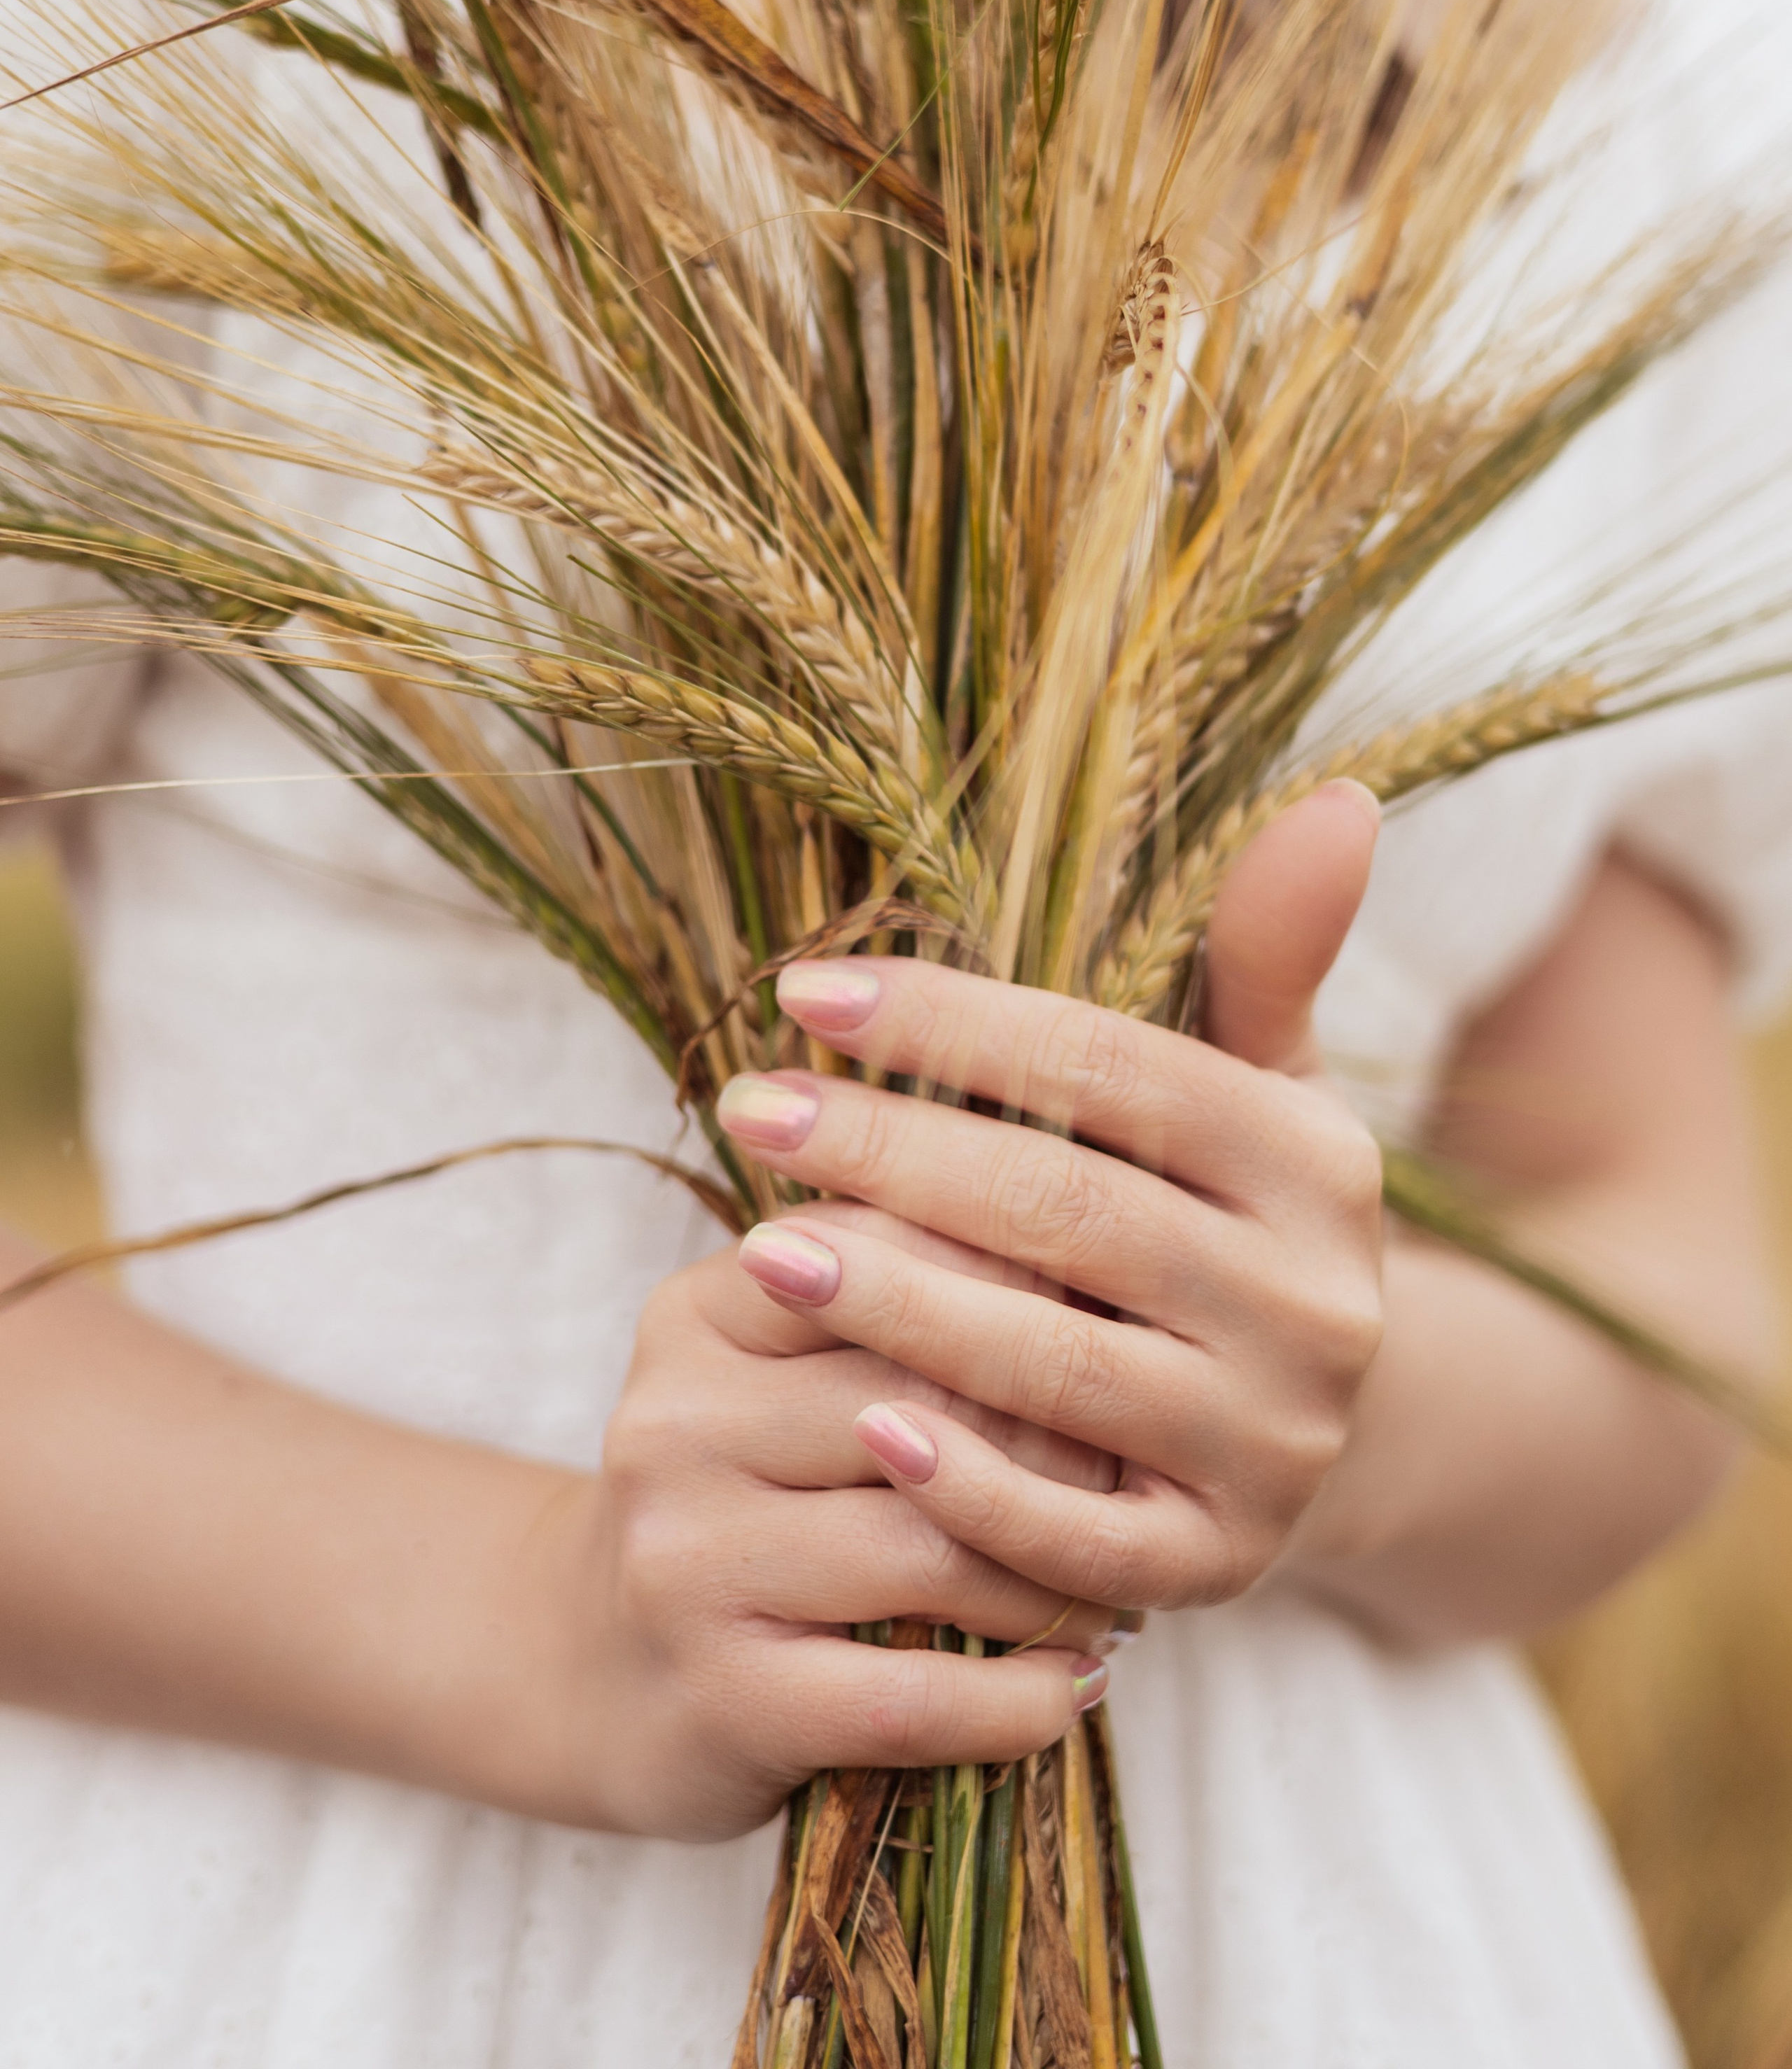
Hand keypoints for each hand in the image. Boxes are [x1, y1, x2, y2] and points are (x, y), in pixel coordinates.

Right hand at [561, 1221, 1116, 1838]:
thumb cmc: (747, 1491)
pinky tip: (1074, 1686)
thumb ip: (895, 1294)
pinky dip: (1021, 1698)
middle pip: (927, 1403)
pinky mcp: (723, 1698)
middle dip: (1066, 1442)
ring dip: (1060, 1577)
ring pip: (936, 1548)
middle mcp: (675, 1424)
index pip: (891, 1260)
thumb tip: (1089, 1247)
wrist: (601, 1673)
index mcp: (697, 1314)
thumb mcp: (779, 1365)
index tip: (1122, 1325)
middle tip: (1155, 1469)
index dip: (1026, 1292)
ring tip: (1125, 1584)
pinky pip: (915, 1697)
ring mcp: (689, 1565)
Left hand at [714, 783, 1383, 1621]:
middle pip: (1073, 1212)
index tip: (808, 994)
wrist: (1317, 1432)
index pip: (1118, 1071)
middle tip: (750, 1110)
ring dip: (901, 1306)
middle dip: (896, 1155)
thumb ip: (1266, 956)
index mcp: (1317, 1165)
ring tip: (757, 1249)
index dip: (959, 1025)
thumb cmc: (1230, 1219)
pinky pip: (1081, 1536)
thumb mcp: (1259, 1087)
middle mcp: (1316, 1308)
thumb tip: (1343, 794)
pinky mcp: (1218, 1569)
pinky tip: (861, 1422)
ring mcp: (1271, 1449)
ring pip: (1063, 1366)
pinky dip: (973, 1488)